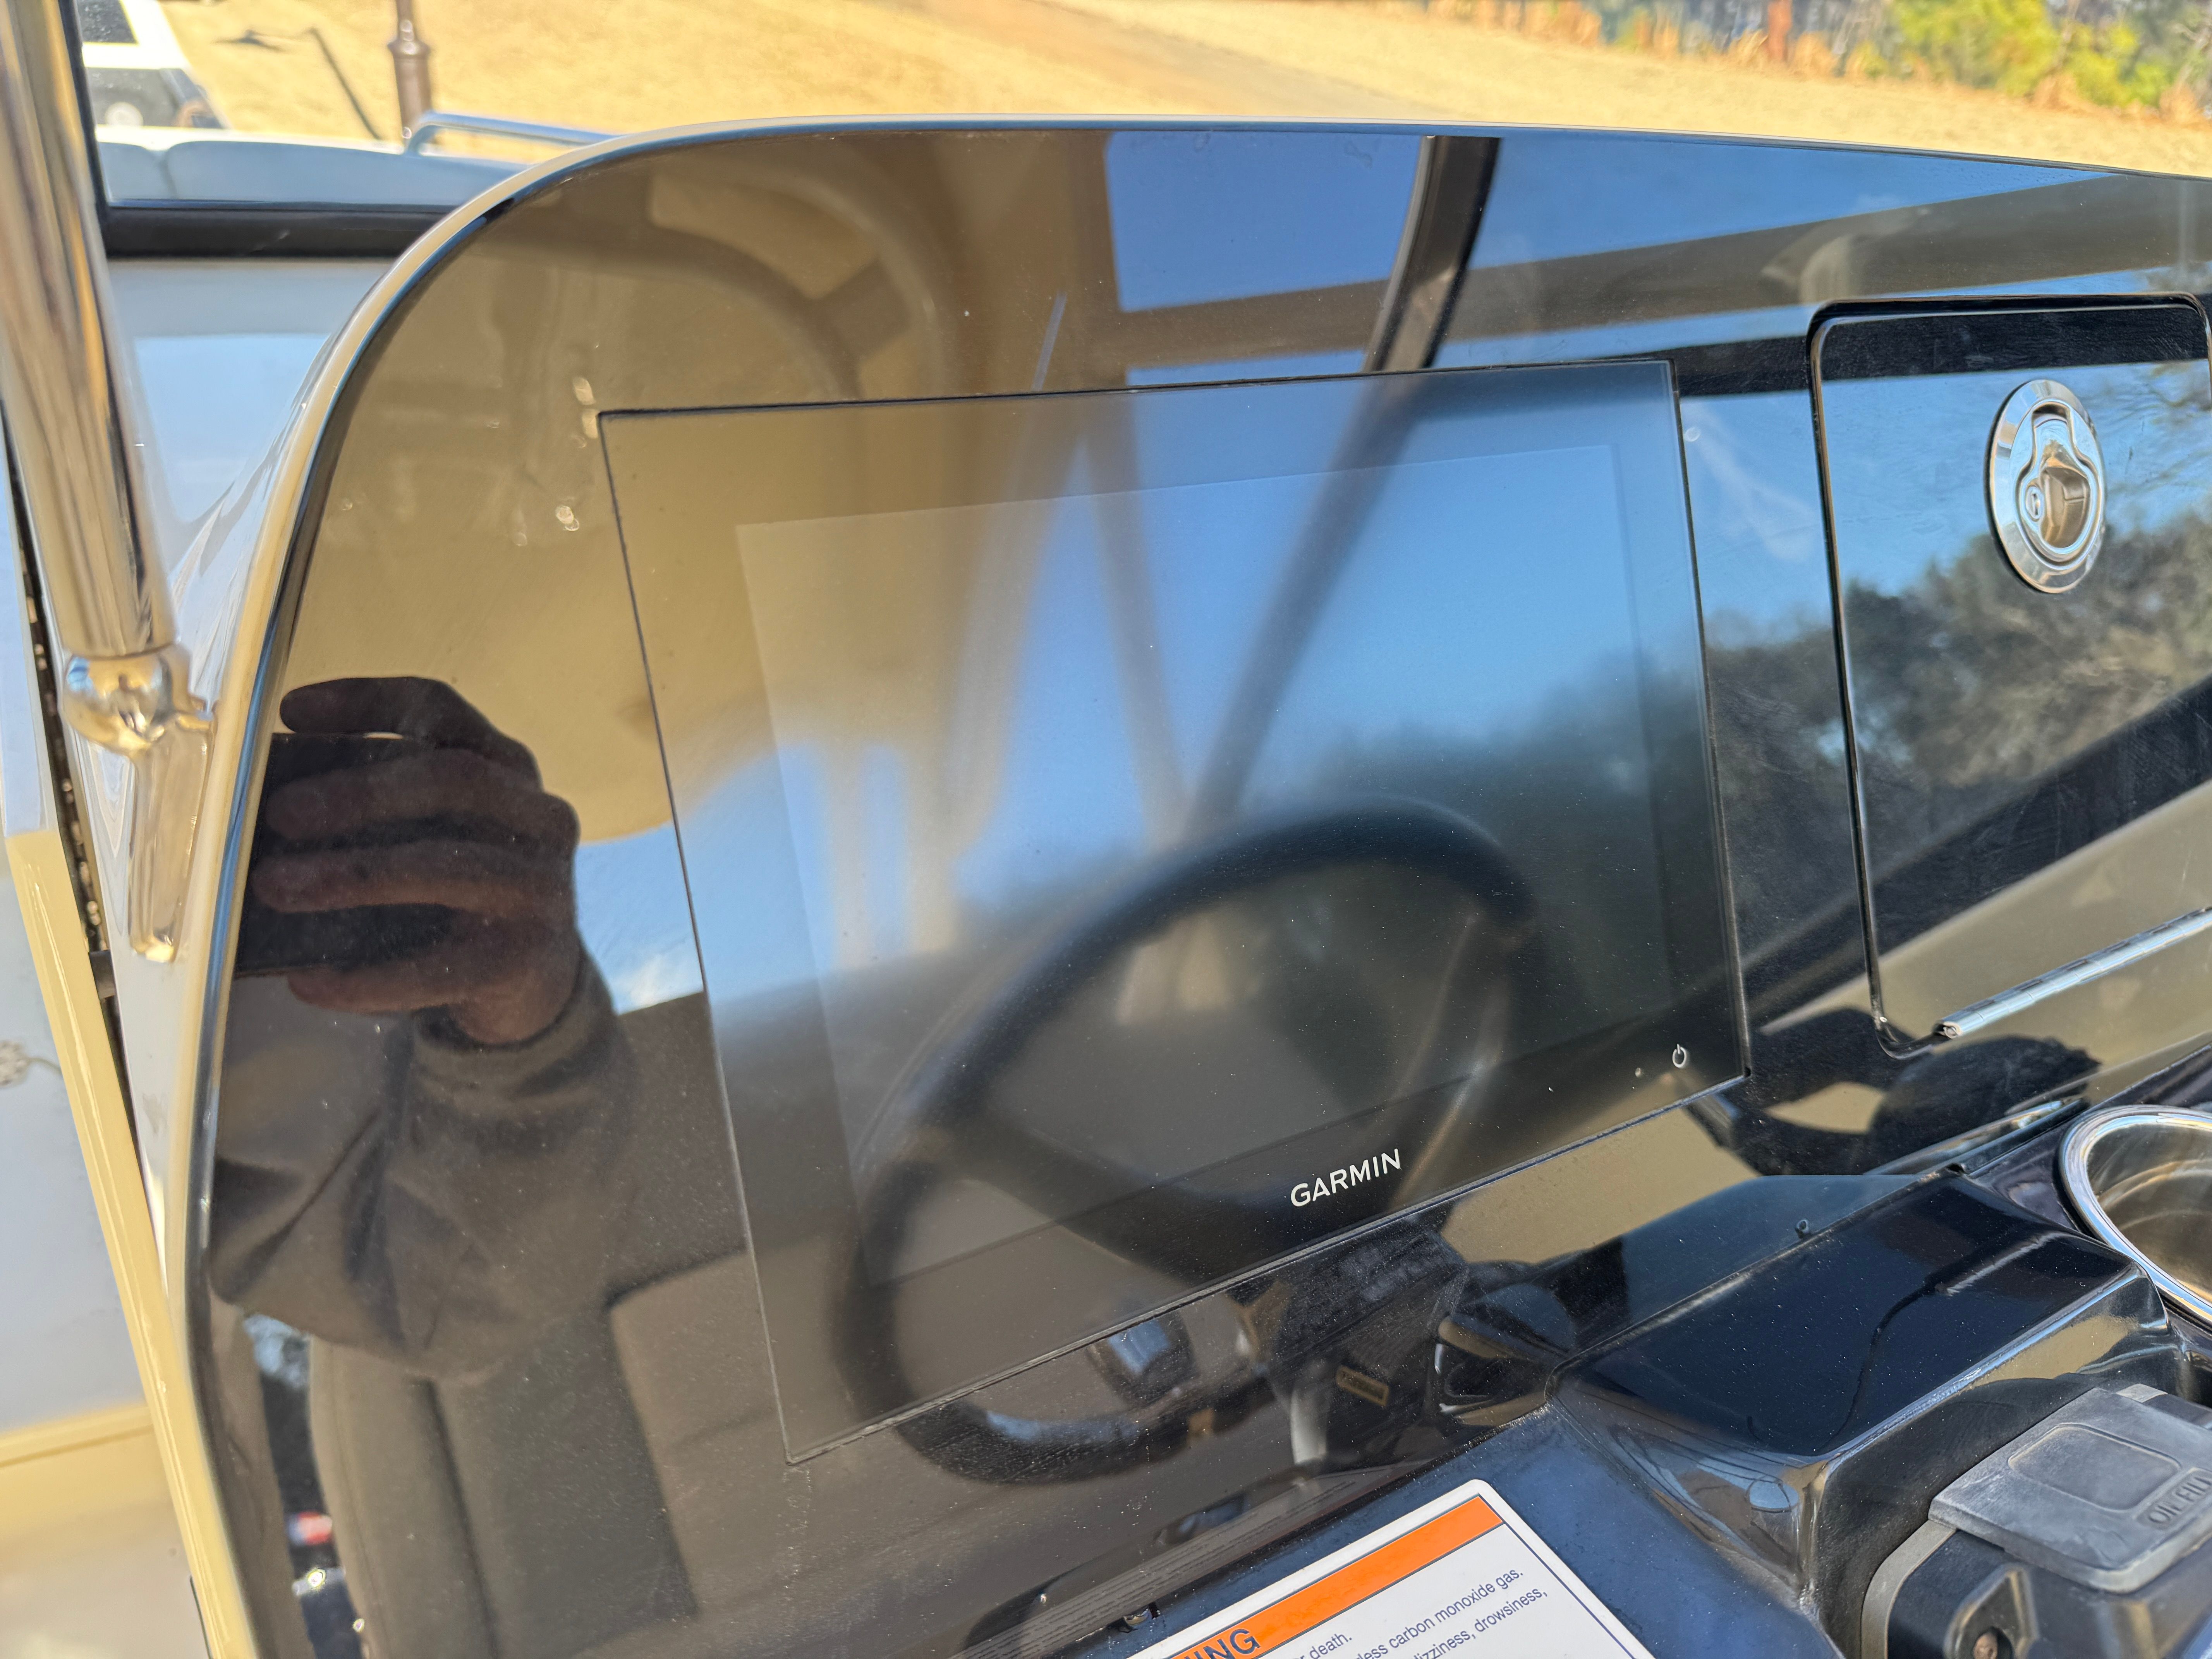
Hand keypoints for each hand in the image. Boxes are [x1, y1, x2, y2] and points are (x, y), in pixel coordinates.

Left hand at [249, 678, 583, 1045]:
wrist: (536, 982)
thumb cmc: (460, 891)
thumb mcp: (438, 831)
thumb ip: (383, 810)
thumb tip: (268, 803)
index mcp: (507, 770)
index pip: (443, 710)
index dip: (369, 701)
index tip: (290, 712)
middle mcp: (537, 818)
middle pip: (453, 779)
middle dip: (360, 792)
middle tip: (280, 813)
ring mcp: (540, 889)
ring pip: (445, 867)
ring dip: (353, 876)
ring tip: (276, 889)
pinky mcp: (526, 960)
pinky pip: (438, 966)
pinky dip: (367, 976)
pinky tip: (308, 981)